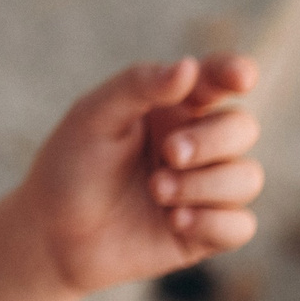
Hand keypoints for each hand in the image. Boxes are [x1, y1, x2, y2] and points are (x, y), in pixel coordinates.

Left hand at [19, 54, 262, 295]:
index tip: (240, 78)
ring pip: (247, 178)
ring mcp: (204, 188)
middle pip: (243, 128)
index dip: (235, 72)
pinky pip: (240, 225)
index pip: (218, 79)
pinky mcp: (205, 232)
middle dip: (212, 141)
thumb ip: (138, 86)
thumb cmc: (71, 165)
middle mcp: (197, 143)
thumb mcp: (94, 117)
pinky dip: (213, 222)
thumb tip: (189, 67)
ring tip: (156, 191)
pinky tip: (174, 221)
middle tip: (170, 153)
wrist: (52, 234)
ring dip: (205, 184)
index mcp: (173, 106)